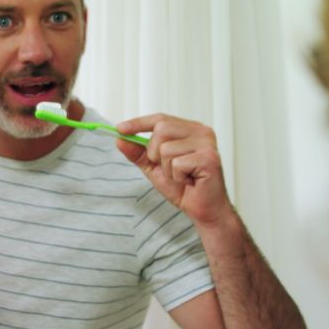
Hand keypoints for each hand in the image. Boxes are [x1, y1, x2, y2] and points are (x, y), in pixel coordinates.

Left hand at [116, 113, 231, 226]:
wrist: (203, 210)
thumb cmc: (184, 188)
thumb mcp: (155, 168)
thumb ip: (139, 153)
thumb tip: (120, 139)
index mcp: (190, 129)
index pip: (160, 118)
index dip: (139, 123)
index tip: (120, 129)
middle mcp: (201, 132)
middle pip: (161, 129)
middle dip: (154, 153)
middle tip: (168, 169)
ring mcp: (207, 144)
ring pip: (166, 148)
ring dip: (167, 169)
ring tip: (182, 177)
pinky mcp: (209, 158)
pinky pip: (177, 164)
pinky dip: (177, 177)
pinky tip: (189, 181)